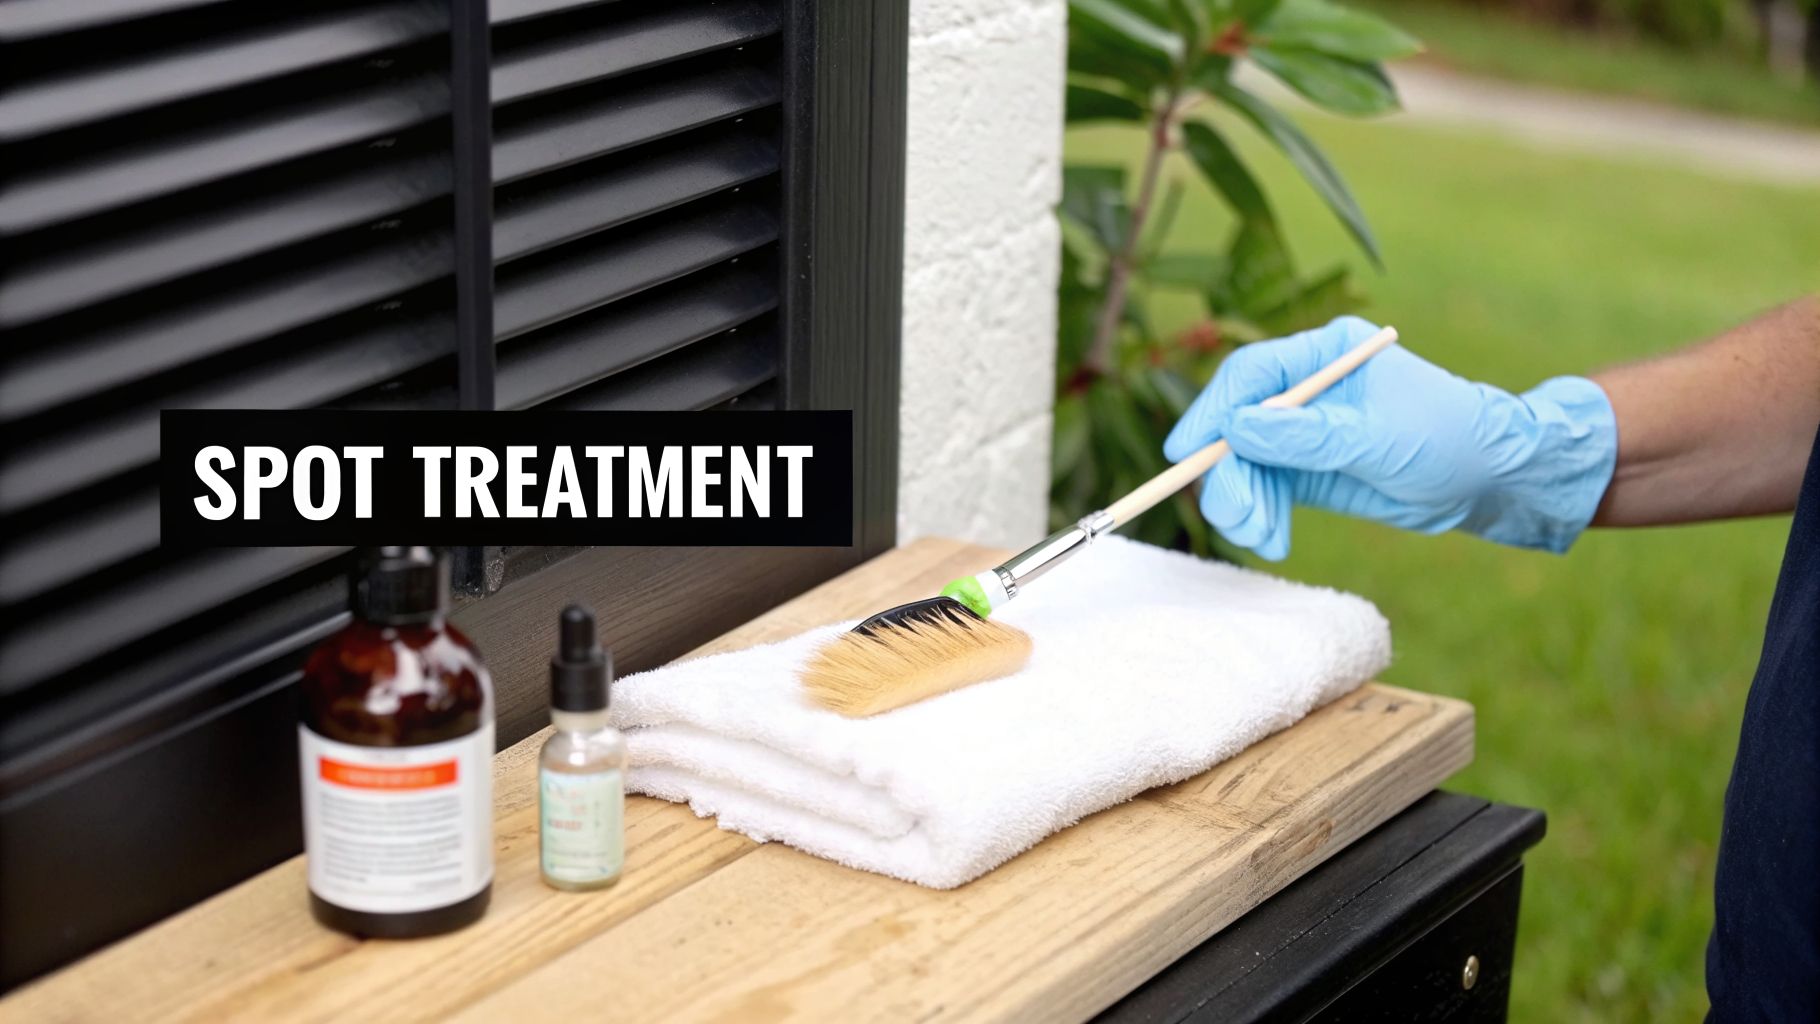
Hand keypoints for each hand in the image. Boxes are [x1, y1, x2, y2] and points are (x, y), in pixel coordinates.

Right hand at [1162, 316, 1617, 559]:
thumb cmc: (1450, 438)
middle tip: (1236, 516)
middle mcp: (1307, 388)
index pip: (1251, 375)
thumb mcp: (1379, 438)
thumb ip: (1306, 436)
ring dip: (1244, 504)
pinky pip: (1263, 490)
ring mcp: (1304, 431)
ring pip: (1244, 464)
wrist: (1493, 479)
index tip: (1185, 451)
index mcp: (1326, 354)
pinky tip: (1273, 539)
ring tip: (1264, 537)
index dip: (1212, 411)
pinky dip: (1260, 517)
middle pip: (1236, 425)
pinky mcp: (1307, 469)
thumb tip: (1235, 429)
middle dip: (1230, 474)